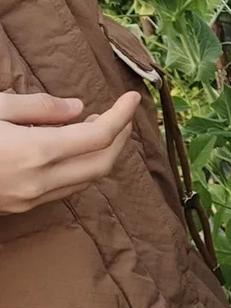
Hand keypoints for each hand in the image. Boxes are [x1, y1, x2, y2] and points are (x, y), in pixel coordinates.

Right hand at [0, 91, 140, 215]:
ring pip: (84, 181)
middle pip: (101, 164)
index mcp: (36, 151)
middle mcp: (40, 181)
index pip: (98, 136)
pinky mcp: (20, 208)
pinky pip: (63, 189)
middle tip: (122, 116)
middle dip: (120, 138)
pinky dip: (78, 169)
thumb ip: (39, 106)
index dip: (121, 115)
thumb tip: (77, 108)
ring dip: (100, 155)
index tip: (132, 99)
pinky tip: (70, 151)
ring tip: (94, 127)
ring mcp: (30, 199)